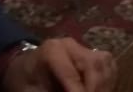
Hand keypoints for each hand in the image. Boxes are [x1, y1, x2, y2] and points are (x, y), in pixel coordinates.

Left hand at [2, 38, 116, 91]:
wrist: (24, 68)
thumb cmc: (25, 81)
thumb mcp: (30, 91)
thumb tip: (72, 91)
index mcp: (52, 50)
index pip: (71, 74)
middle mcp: (70, 45)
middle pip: (93, 64)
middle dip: (95, 89)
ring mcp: (82, 48)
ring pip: (105, 63)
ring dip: (103, 85)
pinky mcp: (91, 55)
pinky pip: (108, 66)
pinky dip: (106, 82)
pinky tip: (99, 90)